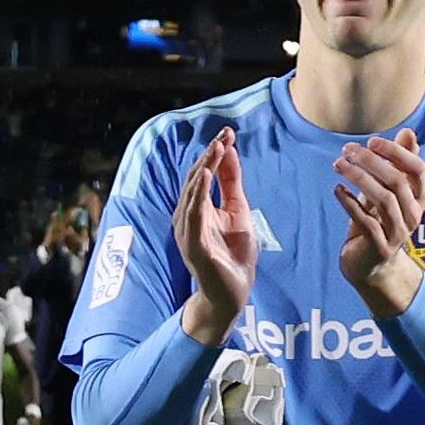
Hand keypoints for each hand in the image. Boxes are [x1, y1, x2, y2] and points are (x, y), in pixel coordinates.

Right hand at [175, 126, 258, 338]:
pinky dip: (197, 194)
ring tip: (215, 148)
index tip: (228, 133)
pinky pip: (193, 215)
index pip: (202, 174)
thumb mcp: (237, 210)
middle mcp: (187, 217)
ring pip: (192, 193)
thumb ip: (231, 183)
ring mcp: (188, 231)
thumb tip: (229, 152)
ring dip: (203, 169)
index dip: (215, 153)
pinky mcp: (193, 244)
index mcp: (197, 209)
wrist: (232, 291)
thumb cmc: (233, 254)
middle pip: (195, 180)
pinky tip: (205, 176)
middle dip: (209, 156)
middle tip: (223, 135)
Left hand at [332, 127, 424, 317]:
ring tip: (337, 164)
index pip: (418, 169)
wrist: (370, 267)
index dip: (397, 152)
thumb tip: (409, 132)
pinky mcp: (380, 247)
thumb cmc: (378, 223)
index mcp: (418, 199)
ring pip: (382, 199)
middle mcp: (413, 215)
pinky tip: (337, 189)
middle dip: (372, 161)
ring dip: (358, 177)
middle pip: (397, 181)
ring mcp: (398, 232)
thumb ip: (397, 164)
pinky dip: (350, 202)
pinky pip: (365, 220)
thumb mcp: (387, 192)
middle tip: (347, 150)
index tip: (372, 141)